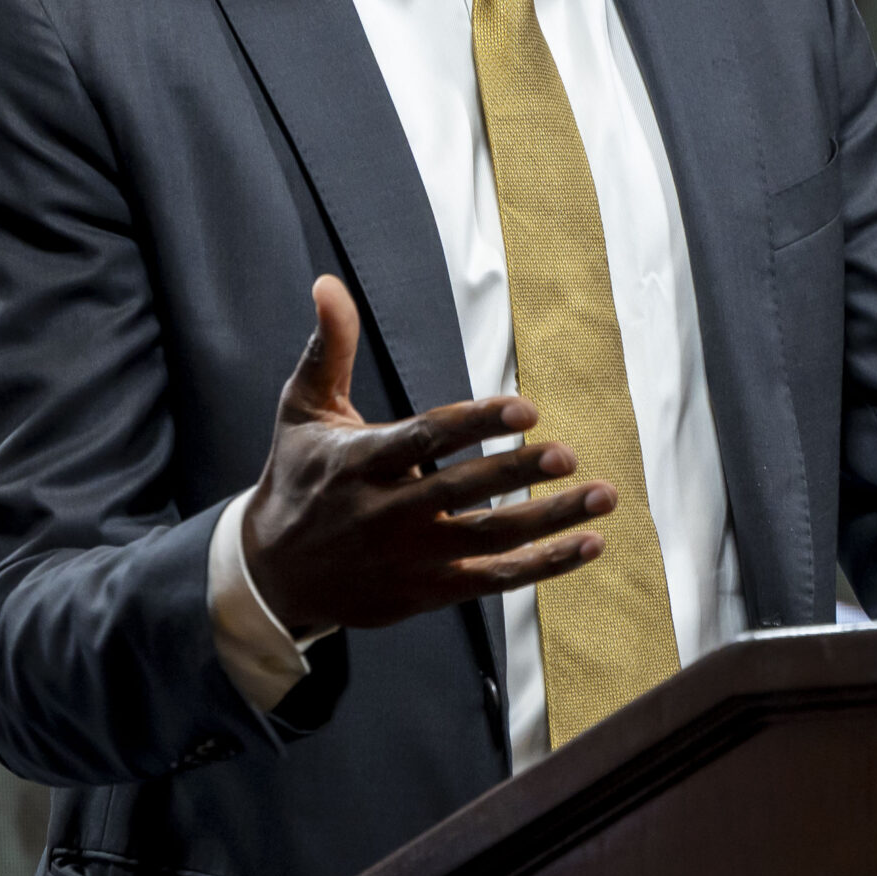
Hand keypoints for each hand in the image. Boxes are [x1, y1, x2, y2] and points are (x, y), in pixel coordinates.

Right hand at [241, 276, 613, 635]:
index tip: (526, 409)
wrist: (274, 574)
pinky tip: (589, 544)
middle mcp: (387, 514)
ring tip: (602, 496)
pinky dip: (546, 565)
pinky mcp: (428, 592)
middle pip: (463, 492)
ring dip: (551, 520)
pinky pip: (496, 580)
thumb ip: (328, 347)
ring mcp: (411, 558)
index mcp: (359, 463)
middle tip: (568, 454)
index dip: (478, 424)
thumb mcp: (302, 410)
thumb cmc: (297, 477)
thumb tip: (328, 283)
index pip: (427, 439)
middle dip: (518, 474)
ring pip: (491, 539)